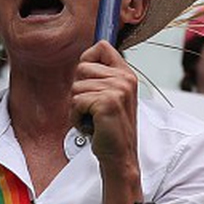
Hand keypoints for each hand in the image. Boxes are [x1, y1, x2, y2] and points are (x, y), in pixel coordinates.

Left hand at [72, 41, 139, 175]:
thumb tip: (84, 60)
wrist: (120, 157)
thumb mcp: (112, 97)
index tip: (88, 77)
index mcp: (127, 74)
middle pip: (82, 67)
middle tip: (93, 107)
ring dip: (78, 107)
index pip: (102, 46)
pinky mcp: (107, 103)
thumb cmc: (111, 130)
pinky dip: (77, 117)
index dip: (88, 59)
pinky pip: (76, 102)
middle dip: (79, 89)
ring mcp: (117, 90)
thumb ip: (102, 77)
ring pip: (76, 87)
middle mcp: (125, 79)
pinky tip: (91, 125)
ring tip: (93, 119)